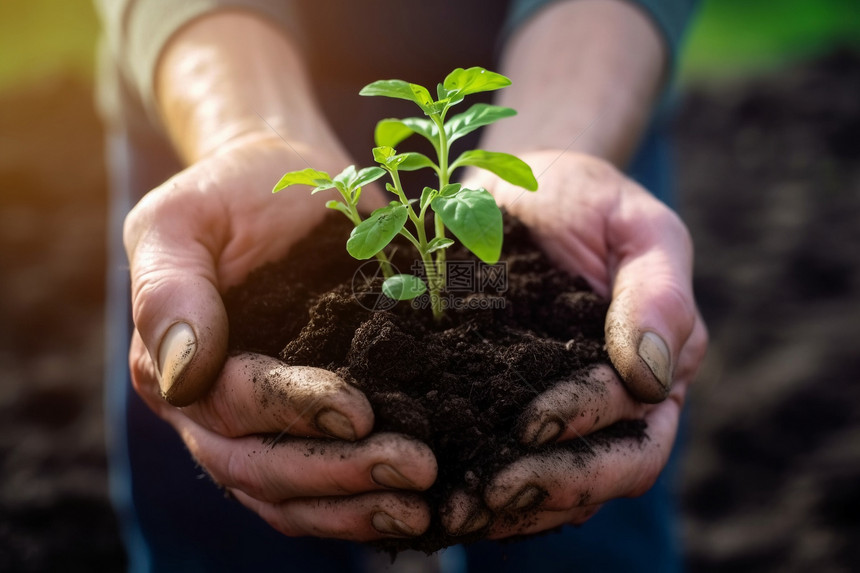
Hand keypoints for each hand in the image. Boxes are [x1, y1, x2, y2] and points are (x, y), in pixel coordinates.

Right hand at [124, 134, 436, 539]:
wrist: (281, 184)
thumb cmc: (231, 194)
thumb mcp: (182, 220)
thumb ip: (169, 289)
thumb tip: (181, 375)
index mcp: (171, 366)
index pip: (229, 407)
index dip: (291, 412)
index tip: (359, 410)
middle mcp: (210, 411)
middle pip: (260, 468)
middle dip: (337, 473)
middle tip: (413, 468)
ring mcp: (258, 426)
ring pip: (289, 495)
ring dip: (354, 505)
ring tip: (420, 507)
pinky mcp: (304, 425)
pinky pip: (321, 487)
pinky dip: (361, 504)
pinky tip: (413, 512)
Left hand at [443, 151, 706, 536]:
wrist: (523, 190)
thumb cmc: (588, 199)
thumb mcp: (637, 227)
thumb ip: (658, 294)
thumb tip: (651, 375)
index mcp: (659, 369)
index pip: (637, 431)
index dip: (588, 434)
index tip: (530, 424)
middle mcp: (617, 405)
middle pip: (600, 476)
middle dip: (547, 488)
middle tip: (487, 495)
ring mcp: (564, 412)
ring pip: (553, 485)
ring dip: (507, 503)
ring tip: (453, 511)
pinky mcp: (509, 407)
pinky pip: (504, 459)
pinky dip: (477, 481)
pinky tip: (440, 493)